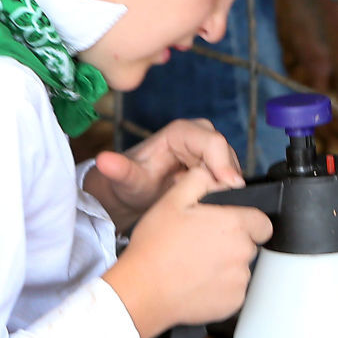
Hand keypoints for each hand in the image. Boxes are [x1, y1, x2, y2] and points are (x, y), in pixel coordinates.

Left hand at [83, 119, 242, 233]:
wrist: (134, 193)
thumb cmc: (131, 183)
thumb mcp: (125, 179)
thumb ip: (118, 170)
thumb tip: (104, 161)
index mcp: (181, 132)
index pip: (213, 142)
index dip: (224, 164)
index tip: (229, 187)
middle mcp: (199, 136)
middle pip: (227, 155)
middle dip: (226, 180)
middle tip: (216, 204)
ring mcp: (210, 151)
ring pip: (232, 168)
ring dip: (225, 188)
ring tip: (207, 206)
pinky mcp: (216, 166)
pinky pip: (230, 179)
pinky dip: (225, 192)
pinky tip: (212, 204)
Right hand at [102, 164, 271, 337]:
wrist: (142, 291)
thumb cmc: (155, 248)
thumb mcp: (172, 201)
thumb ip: (199, 181)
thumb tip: (214, 174)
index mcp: (233, 225)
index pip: (263, 221)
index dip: (246, 222)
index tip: (228, 226)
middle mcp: (242, 252)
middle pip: (250, 244)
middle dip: (232, 243)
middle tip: (203, 245)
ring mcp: (239, 280)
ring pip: (241, 268)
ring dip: (226, 266)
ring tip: (196, 265)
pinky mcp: (234, 303)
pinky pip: (234, 291)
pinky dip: (220, 288)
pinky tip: (197, 282)